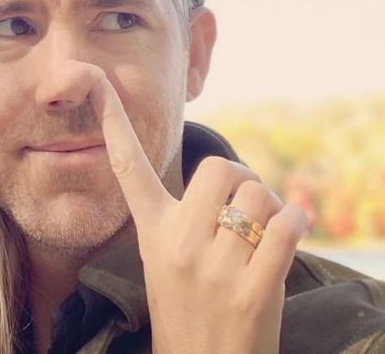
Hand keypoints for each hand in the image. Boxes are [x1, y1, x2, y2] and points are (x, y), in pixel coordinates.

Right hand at [88, 71, 306, 353]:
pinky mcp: (252, 290)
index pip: (127, 167)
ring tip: (258, 239)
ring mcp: (214, 268)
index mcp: (153, 232)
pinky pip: (287, 226)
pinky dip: (297, 223)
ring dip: (271, 210)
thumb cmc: (187, 309)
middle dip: (242, 180)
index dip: (110, 118)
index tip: (91, 78)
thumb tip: (229, 175)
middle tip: (241, 207)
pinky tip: (284, 240)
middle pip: (221, 168)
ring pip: (260, 196)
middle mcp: (178, 244)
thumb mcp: (166, 259)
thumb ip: (187, 216)